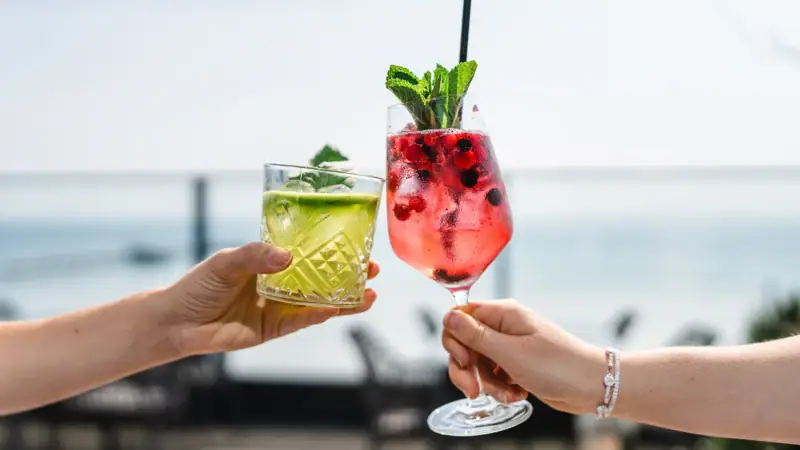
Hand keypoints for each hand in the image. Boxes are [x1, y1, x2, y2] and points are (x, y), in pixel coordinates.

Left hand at [161, 242, 379, 355]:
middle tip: (372, 268)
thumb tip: (288, 256)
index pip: (306, 251)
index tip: (355, 241)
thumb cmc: (198, 286)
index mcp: (269, 261)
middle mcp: (280, 283)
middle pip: (321, 277)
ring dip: (344, 298)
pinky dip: (322, 314)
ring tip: (371, 293)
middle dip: (348, 274)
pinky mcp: (274, 329)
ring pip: (319, 301)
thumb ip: (255, 256)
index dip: (331, 248)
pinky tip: (339, 308)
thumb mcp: (226, 262)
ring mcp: (279, 307)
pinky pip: (302, 321)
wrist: (176, 322)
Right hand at [441, 299, 605, 414]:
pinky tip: (517, 394)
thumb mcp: (510, 353)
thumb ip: (475, 336)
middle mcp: (504, 326)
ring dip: (486, 383)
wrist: (593, 386)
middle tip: (474, 389)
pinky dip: (500, 388)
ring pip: (478, 363)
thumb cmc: (558, 365)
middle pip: (464, 343)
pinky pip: (494, 375)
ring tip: (508, 394)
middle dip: (467, 369)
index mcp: (502, 314)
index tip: (465, 361)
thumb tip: (448, 316)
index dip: (454, 340)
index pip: (459, 316)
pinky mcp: (517, 363)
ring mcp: (510, 345)